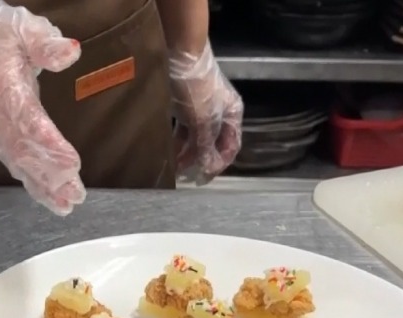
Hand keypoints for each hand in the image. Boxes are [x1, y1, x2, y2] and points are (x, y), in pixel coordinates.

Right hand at [0, 0, 85, 214]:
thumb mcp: (20, 28)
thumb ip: (45, 43)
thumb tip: (71, 52)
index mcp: (1, 85)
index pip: (27, 119)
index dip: (48, 143)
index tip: (71, 163)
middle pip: (22, 149)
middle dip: (49, 174)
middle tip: (74, 195)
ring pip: (15, 160)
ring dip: (40, 183)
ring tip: (65, 204)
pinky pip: (9, 160)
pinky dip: (28, 178)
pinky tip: (46, 194)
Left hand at [169, 44, 242, 183]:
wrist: (181, 55)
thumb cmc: (197, 88)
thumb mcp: (203, 119)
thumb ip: (206, 144)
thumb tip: (207, 167)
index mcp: (233, 115)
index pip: (231, 148)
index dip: (218, 164)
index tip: (203, 178)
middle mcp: (221, 113)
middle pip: (214, 143)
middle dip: (200, 160)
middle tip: (186, 175)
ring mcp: (204, 109)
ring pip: (198, 137)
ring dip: (187, 152)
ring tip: (174, 165)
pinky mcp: (187, 105)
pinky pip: (185, 128)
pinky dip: (179, 140)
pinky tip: (169, 149)